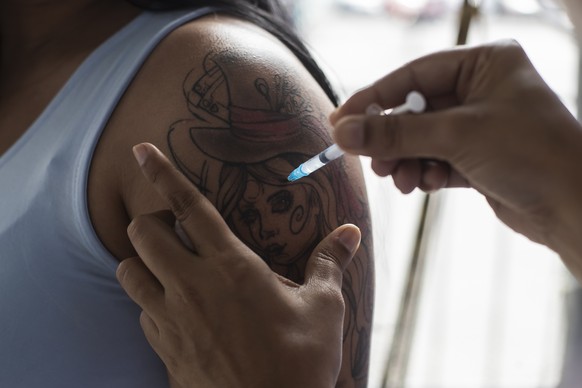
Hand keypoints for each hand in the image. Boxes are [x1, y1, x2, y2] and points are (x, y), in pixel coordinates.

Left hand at [116, 143, 361, 387]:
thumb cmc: (299, 364)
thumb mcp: (323, 309)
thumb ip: (329, 262)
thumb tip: (350, 232)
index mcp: (232, 267)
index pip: (188, 206)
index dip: (162, 173)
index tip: (140, 149)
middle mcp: (192, 287)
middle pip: (143, 233)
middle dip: (153, 222)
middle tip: (178, 232)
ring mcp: (171, 319)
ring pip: (129, 271)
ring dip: (143, 262)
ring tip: (171, 268)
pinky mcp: (163, 349)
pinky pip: (141, 311)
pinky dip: (151, 301)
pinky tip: (178, 309)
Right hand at [330, 40, 581, 276]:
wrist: (576, 209)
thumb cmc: (530, 154)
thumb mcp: (456, 136)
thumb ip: (396, 133)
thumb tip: (343, 133)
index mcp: (485, 63)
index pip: (413, 76)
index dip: (374, 98)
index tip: (341, 120)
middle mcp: (482, 90)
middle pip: (415, 110)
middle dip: (391, 137)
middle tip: (367, 159)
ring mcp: (481, 125)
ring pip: (423, 139)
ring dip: (405, 159)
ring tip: (398, 180)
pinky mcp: (479, 158)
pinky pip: (437, 159)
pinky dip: (424, 172)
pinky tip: (423, 185)